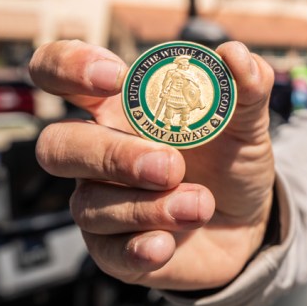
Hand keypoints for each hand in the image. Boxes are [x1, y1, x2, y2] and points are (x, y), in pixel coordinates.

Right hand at [29, 39, 276, 290]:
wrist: (249, 224)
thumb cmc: (230, 161)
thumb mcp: (246, 123)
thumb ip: (246, 87)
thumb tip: (235, 54)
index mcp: (117, 107)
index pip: (58, 72)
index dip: (68, 66)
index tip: (113, 77)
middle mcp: (97, 154)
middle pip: (58, 146)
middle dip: (112, 155)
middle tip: (170, 166)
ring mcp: (100, 203)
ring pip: (91, 205)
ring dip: (150, 207)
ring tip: (201, 205)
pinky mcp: (113, 251)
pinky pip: (108, 252)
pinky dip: (139, 247)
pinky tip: (167, 244)